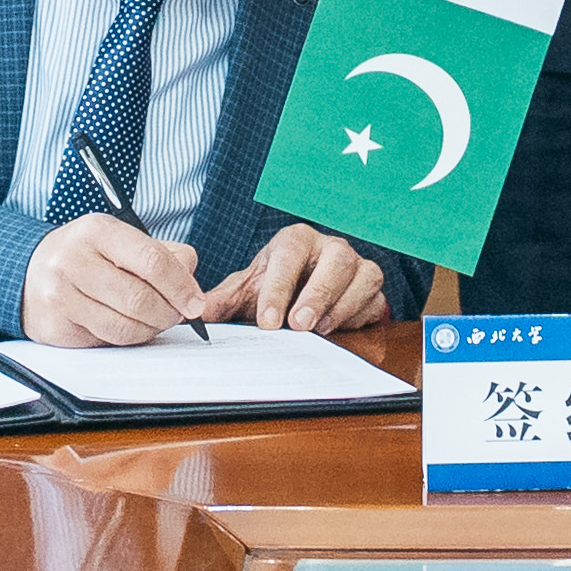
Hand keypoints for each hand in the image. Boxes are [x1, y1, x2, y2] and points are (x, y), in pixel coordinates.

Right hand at [21, 214, 208, 346]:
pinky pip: (105, 342)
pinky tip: (125, 325)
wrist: (27, 271)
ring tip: (153, 320)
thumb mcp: (120, 239)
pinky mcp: (55, 327)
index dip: (181, 286)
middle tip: (177, 314)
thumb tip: (191, 286)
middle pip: (140, 299)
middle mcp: (73, 261)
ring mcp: (60, 296)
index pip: (152, 261)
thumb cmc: (85, 255)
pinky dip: (125, 338)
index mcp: (97, 230)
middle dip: (168, 313)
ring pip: (124, 327)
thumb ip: (163, 255)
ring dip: (150, 329)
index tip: (195, 302)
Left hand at [207, 222, 391, 333]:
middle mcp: (330, 248)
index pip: (290, 252)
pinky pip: (377, 300)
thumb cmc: (272, 287)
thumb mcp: (243, 292)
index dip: (279, 284)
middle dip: (318, 292)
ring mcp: (356, 267)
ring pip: (364, 275)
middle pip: (336, 259)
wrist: (300, 294)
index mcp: (295, 241)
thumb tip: (193, 314)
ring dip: (343, 304)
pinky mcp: (372, 291)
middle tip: (298, 325)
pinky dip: (360, 315)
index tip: (266, 319)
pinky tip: (340, 330)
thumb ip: (221, 301)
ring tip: (320, 329)